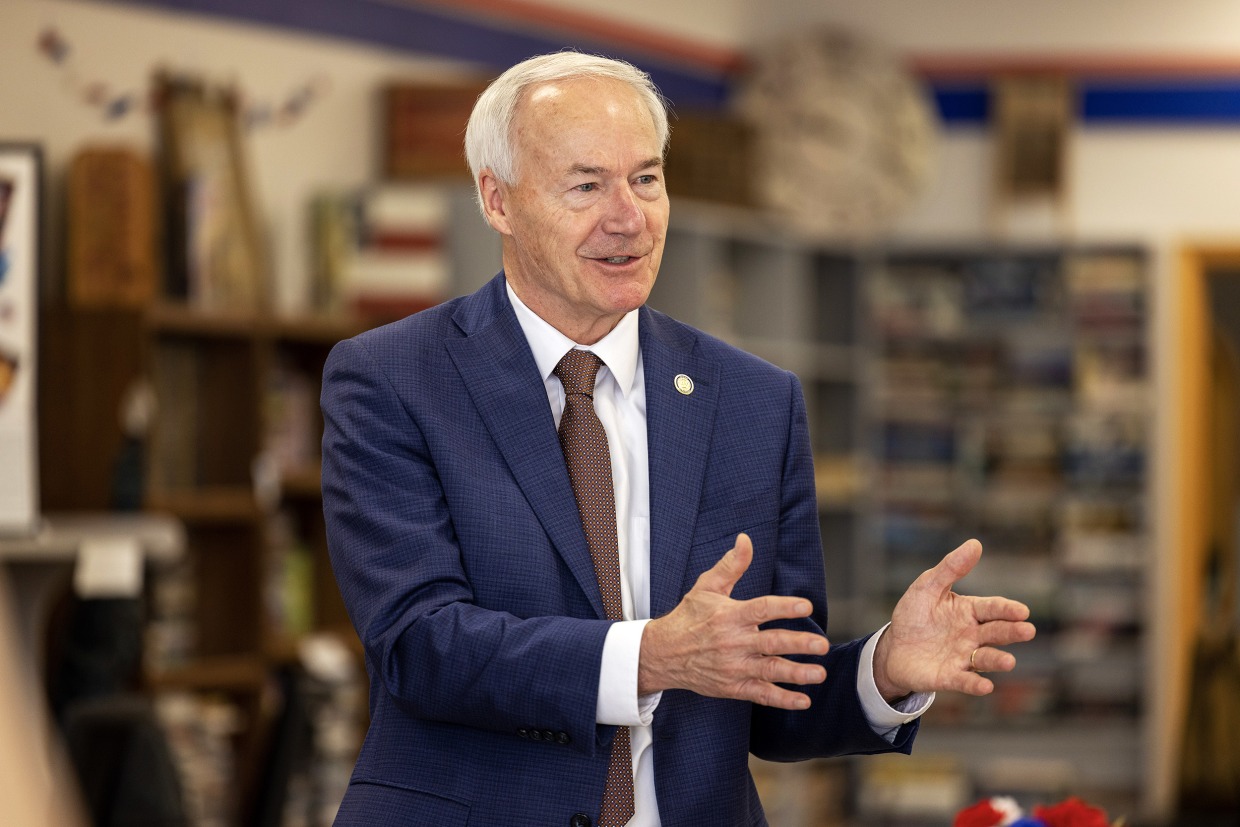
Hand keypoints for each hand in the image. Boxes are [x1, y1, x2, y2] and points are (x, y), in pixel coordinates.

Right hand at [638, 534, 829, 709]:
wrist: (662, 654)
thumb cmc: (688, 617)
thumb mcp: (706, 587)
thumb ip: (731, 565)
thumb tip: (746, 539)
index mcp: (729, 615)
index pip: (760, 609)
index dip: (784, 607)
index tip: (806, 606)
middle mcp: (733, 642)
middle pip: (770, 642)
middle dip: (798, 644)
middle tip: (821, 644)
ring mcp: (733, 667)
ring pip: (769, 671)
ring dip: (797, 673)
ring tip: (819, 673)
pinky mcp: (732, 687)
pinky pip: (761, 695)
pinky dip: (782, 699)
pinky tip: (803, 700)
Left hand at [873, 539, 1036, 699]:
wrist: (893, 647)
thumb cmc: (915, 615)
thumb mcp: (927, 586)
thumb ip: (951, 568)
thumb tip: (976, 544)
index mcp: (969, 611)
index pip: (993, 608)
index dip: (1007, 609)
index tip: (1022, 611)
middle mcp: (972, 635)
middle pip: (996, 633)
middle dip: (1012, 632)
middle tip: (1027, 630)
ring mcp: (963, 657)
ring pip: (986, 658)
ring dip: (997, 660)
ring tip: (1008, 661)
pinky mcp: (949, 677)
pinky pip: (965, 680)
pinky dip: (975, 684)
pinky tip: (985, 686)